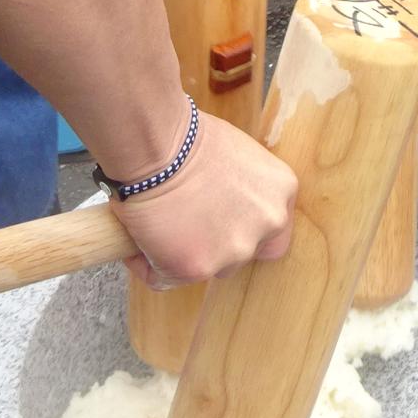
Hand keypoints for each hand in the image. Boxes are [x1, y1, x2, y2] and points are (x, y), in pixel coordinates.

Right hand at [109, 108, 296, 288]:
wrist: (157, 145)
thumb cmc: (187, 139)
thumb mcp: (238, 155)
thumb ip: (245, 187)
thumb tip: (226, 204)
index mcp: (281, 191)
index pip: (274, 230)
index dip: (247, 230)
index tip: (223, 223)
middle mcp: (269, 222)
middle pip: (244, 252)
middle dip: (217, 245)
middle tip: (186, 226)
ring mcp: (235, 249)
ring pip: (208, 269)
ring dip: (185, 256)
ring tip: (157, 229)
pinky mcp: (197, 267)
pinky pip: (166, 277)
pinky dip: (148, 265)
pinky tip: (136, 243)